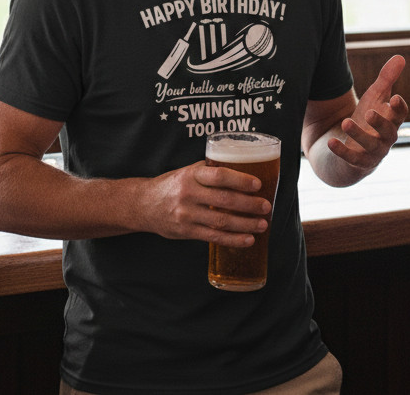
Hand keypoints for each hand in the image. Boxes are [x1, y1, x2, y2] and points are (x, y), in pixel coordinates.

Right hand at [139, 161, 271, 248]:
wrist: (144, 204)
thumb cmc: (172, 185)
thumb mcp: (188, 171)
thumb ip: (210, 171)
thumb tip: (241, 169)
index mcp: (192, 174)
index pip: (219, 175)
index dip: (240, 180)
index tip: (257, 184)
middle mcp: (189, 193)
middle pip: (224, 200)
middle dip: (248, 204)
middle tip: (266, 206)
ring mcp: (187, 214)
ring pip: (221, 220)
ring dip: (245, 224)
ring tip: (262, 224)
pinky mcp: (187, 231)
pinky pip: (213, 236)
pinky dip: (232, 239)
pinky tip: (247, 240)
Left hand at [326, 55, 407, 172]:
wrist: (348, 147)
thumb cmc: (365, 120)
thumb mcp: (374, 98)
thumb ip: (386, 79)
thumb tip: (400, 57)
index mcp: (391, 122)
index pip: (400, 116)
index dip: (399, 108)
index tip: (395, 98)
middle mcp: (385, 139)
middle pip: (388, 133)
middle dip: (380, 123)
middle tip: (369, 112)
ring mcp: (372, 153)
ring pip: (369, 147)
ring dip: (358, 135)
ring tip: (345, 122)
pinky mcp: (356, 164)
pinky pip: (350, 159)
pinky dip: (341, 151)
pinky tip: (331, 142)